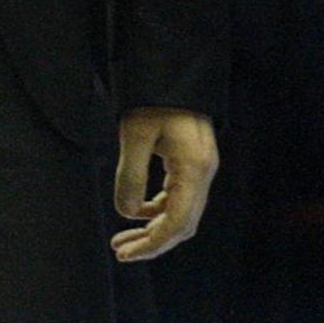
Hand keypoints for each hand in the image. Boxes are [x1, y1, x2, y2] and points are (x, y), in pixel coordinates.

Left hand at [111, 107, 217, 261]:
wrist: (171, 69)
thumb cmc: (153, 97)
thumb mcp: (135, 133)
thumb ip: (131, 174)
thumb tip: (126, 213)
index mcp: (195, 168)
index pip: (177, 222)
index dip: (152, 244)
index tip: (126, 253)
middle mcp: (204, 173)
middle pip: (181, 224)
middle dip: (150, 241)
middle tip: (119, 250)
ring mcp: (201, 168)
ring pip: (180, 212)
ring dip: (152, 227)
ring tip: (123, 237)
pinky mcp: (193, 163)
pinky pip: (178, 197)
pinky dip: (157, 209)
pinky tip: (137, 210)